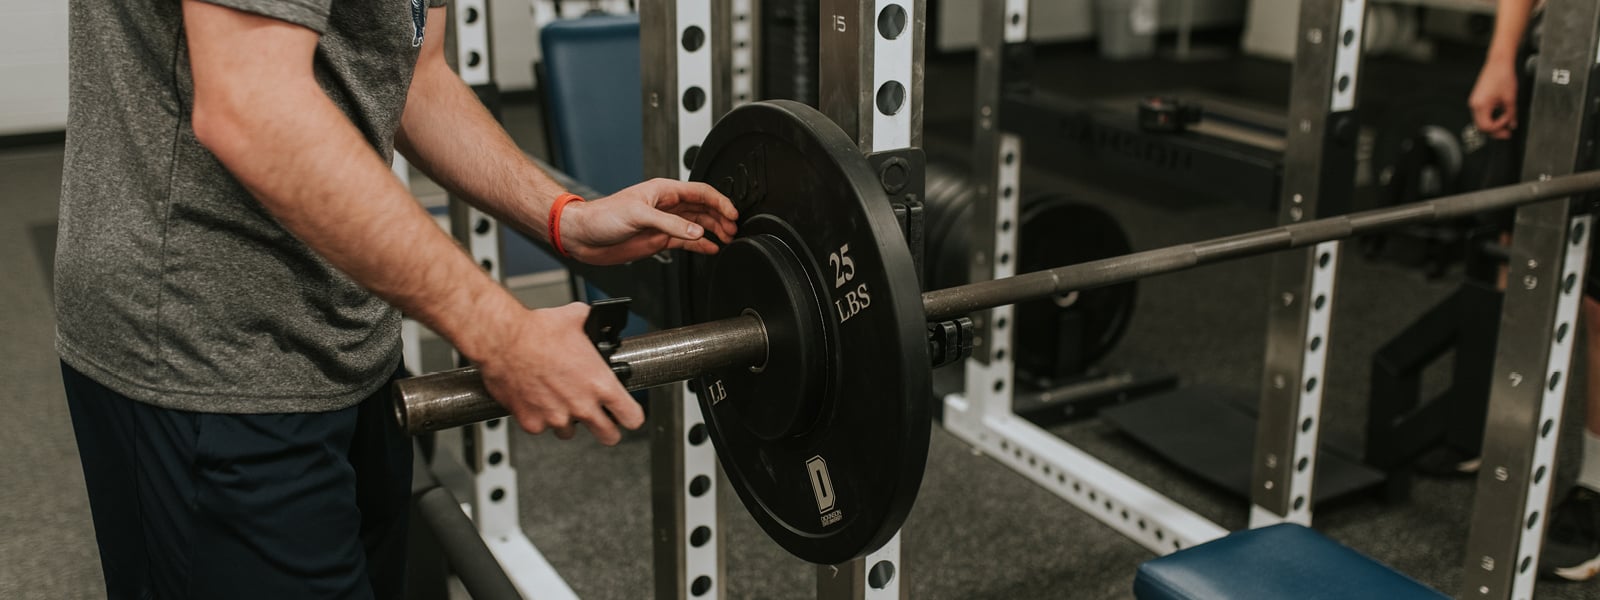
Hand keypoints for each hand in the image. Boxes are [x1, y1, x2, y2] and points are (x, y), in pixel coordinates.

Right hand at [474, 302, 644, 444]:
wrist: (502, 340)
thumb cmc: (536, 331)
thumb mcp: (575, 319)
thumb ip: (591, 324)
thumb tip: (592, 320)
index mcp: (600, 383)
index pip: (632, 416)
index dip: (631, 416)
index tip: (628, 414)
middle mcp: (581, 405)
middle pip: (609, 436)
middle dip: (607, 430)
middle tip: (602, 421)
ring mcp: (556, 417)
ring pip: (570, 433)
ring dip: (568, 421)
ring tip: (559, 402)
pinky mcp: (532, 422)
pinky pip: (541, 427)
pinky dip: (539, 417)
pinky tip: (535, 399)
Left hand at [558, 178, 738, 264]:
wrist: (583, 236)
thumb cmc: (603, 216)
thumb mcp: (639, 215)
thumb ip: (671, 224)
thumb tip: (697, 231)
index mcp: (663, 191)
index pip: (700, 192)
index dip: (720, 202)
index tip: (733, 214)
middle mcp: (666, 206)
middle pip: (703, 208)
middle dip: (721, 217)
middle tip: (734, 229)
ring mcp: (663, 223)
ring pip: (697, 224)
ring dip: (713, 230)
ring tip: (728, 238)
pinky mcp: (658, 239)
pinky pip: (686, 240)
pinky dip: (700, 245)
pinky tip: (711, 248)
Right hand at [1469, 61, 1519, 139]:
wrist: (1498, 63)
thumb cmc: (1503, 76)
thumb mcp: (1511, 99)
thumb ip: (1511, 115)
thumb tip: (1512, 125)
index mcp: (1481, 105)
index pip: (1486, 126)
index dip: (1499, 128)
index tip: (1509, 124)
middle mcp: (1474, 105)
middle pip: (1481, 126)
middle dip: (1495, 130)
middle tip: (1507, 133)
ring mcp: (1474, 102)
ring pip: (1481, 121)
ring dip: (1493, 124)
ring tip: (1505, 123)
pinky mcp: (1477, 99)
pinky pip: (1481, 114)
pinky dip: (1490, 117)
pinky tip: (1500, 115)